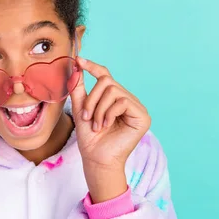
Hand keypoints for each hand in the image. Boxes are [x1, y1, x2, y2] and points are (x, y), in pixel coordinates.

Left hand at [70, 57, 150, 202]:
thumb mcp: (81, 108)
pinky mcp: (142, 116)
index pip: (106, 76)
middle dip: (92, 98)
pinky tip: (106, 126)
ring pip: (113, 90)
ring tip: (96, 124)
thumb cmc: (89, 138)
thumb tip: (76, 66)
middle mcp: (128, 100)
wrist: (96, 158)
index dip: (92, 66)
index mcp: (115, 98)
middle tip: (86, 116)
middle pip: (107, 81)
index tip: (78, 60)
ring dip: (98, 108)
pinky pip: (122, 101)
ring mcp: (137, 107)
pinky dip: (109, 113)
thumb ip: (79, 88)